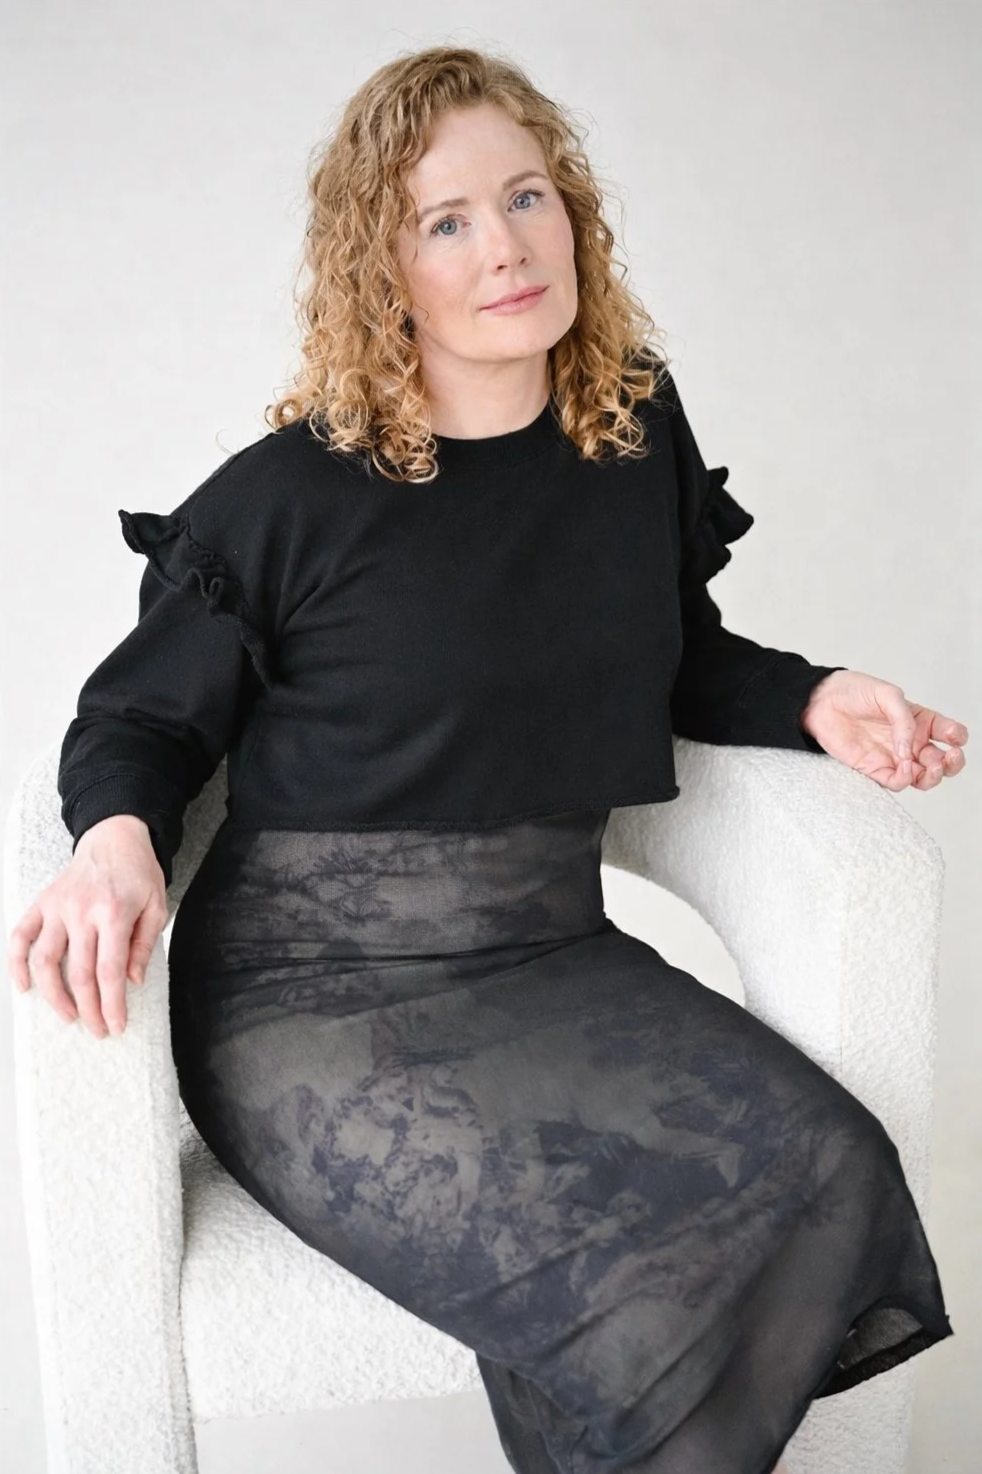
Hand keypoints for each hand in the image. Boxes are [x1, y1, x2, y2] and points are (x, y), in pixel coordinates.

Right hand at [7, 815, 166, 1037]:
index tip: (116, 1026)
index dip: (111, 1004)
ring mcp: (57, 908)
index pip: (109, 971)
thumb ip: (144, 944)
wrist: (114, 838)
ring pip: (45, 961)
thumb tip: (132, 981)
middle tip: (97, 1030)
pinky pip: (20, 936)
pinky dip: (16, 963)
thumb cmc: (138, 873)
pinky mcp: (41, 904)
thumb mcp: (156, 905)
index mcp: (113, 913)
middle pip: (79, 973)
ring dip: (54, 995)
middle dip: (89, 1009)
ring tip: (69, 1016)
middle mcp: (81, 912)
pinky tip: (24, 987)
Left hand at [801, 670, 967, 791]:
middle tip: (949, 757)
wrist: (821, 701)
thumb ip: (903, 719)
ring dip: (932, 776)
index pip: (948, 732)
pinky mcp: (873, 769)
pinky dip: (905, 779)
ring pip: (922, 777)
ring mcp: (893, 757)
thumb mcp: (887, 695)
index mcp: (920, 720)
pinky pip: (896, 782)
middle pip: (942, 761)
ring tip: (930, 767)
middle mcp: (910, 742)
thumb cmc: (854, 692)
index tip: (953, 736)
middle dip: (952, 763)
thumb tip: (909, 749)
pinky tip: (905, 767)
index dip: (957, 736)